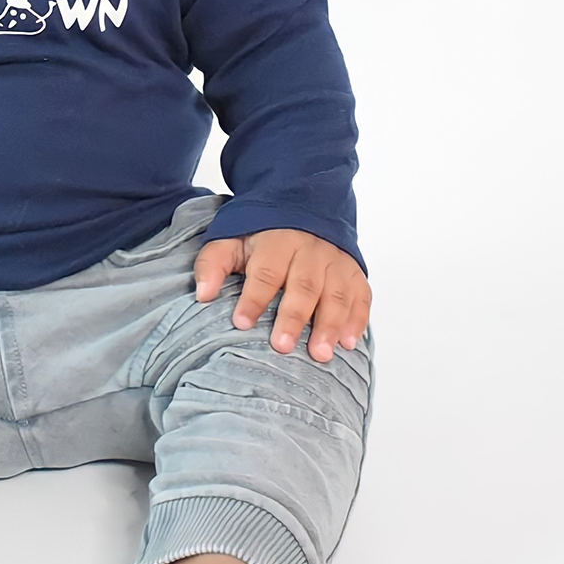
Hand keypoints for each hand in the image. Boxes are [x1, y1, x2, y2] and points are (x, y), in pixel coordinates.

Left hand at [192, 230, 370, 362]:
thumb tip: (203, 294)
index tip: (241, 323)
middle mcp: (311, 250)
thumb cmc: (261, 236)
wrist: (302, 209)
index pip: (265, 271)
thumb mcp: (231, 241)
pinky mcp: (354, 272)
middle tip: (282, 347)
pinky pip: (361, 296)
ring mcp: (336, 261)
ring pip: (336, 293)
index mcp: (277, 241)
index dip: (254, 298)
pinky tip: (348, 343)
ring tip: (321, 354)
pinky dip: (357, 320)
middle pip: (303, 285)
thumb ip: (213, 265)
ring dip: (329, 325)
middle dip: (293, 317)